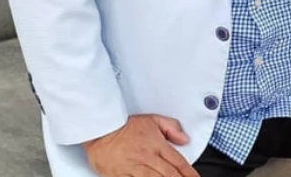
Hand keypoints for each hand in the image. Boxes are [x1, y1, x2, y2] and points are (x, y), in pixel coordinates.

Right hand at [82, 114, 198, 176]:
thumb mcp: (152, 119)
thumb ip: (171, 127)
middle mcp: (147, 157)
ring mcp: (134, 168)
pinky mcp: (121, 176)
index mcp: (157, 145)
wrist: (101, 130)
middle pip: (169, 174)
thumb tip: (185, 139)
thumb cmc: (125, 126)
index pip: (178, 162)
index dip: (189, 173)